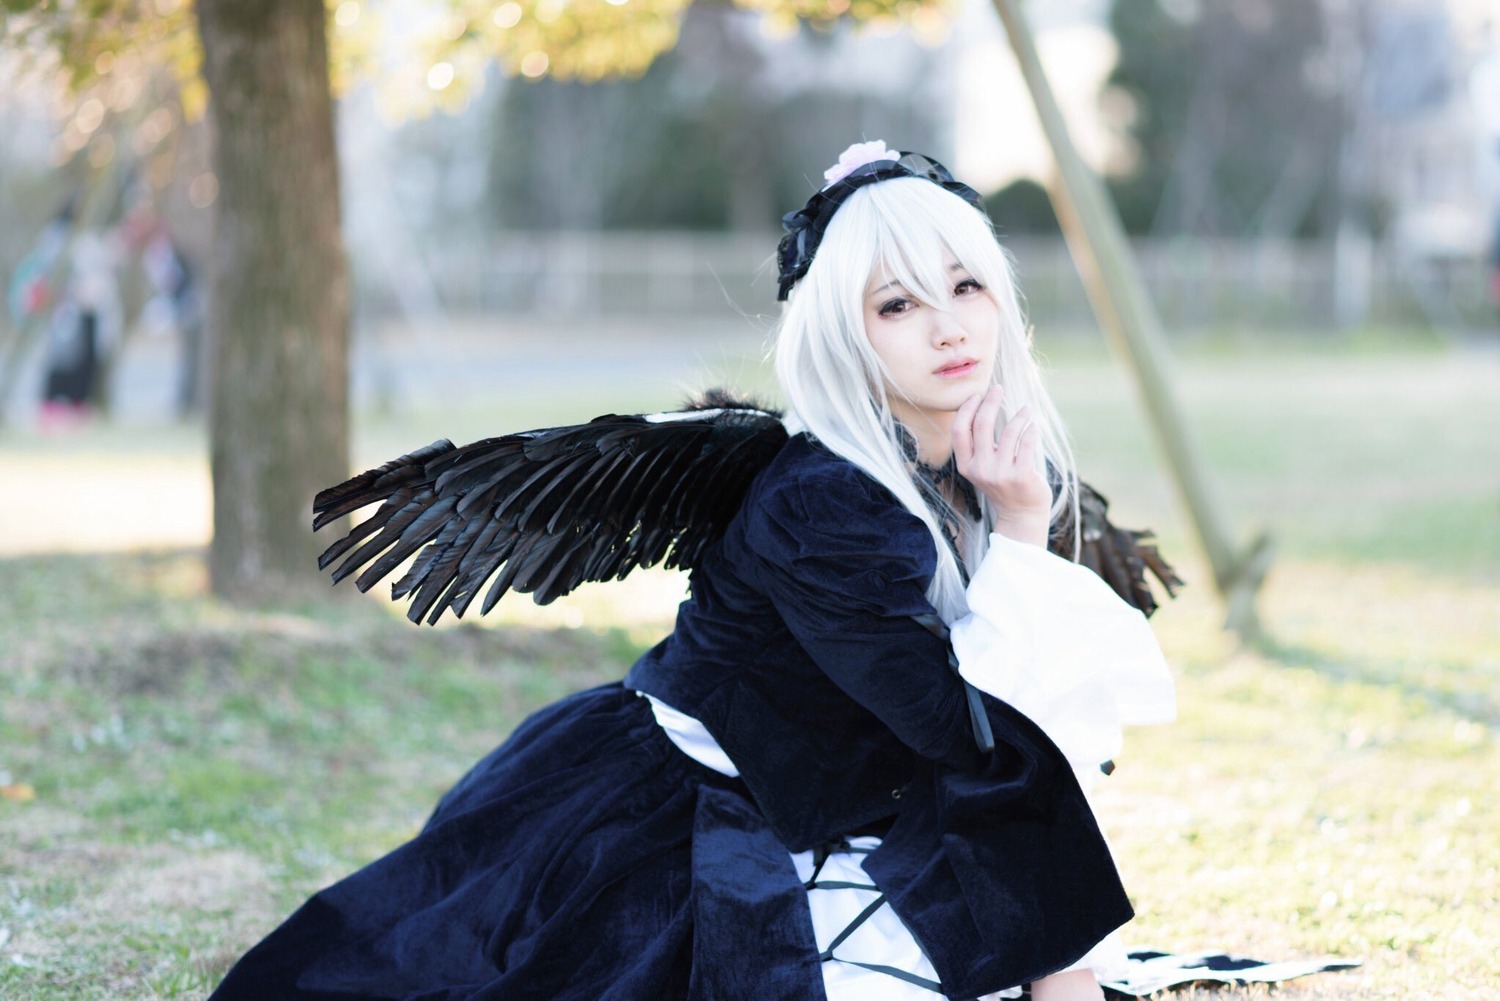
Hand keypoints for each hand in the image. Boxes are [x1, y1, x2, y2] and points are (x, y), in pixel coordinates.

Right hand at [952, 386, 1050, 545]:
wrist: (1021, 515)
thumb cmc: (1002, 484)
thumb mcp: (982, 467)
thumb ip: (978, 445)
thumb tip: (983, 405)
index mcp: (966, 466)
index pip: (959, 430)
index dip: (967, 408)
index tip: (978, 394)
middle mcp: (980, 469)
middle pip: (981, 424)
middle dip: (990, 402)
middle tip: (998, 389)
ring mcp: (1001, 473)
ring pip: (1008, 431)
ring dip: (1019, 415)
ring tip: (1026, 409)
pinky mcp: (1022, 475)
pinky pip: (1026, 442)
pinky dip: (1030, 429)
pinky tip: (1033, 425)